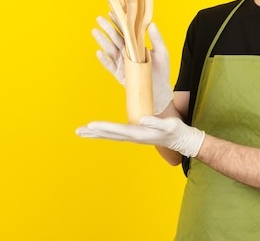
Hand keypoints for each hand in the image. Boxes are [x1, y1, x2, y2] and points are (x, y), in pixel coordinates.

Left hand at [76, 116, 204, 157]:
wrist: (181, 140)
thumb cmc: (176, 131)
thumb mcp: (169, 125)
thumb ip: (156, 123)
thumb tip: (142, 119)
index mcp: (140, 134)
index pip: (119, 130)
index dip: (105, 127)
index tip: (91, 125)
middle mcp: (134, 137)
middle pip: (110, 135)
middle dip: (94, 132)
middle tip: (78, 131)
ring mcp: (134, 137)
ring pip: (111, 136)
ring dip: (96, 134)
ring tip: (82, 132)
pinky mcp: (135, 135)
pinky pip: (116, 134)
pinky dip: (105, 132)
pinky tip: (99, 131)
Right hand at [92, 15, 173, 113]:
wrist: (159, 90)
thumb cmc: (161, 71)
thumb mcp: (162, 52)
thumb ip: (157, 39)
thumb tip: (152, 23)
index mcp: (136, 45)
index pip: (126, 31)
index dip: (119, 22)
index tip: (112, 11)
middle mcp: (127, 52)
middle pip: (115, 38)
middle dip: (107, 28)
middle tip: (99, 18)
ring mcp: (122, 63)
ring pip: (110, 49)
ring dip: (102, 40)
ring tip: (95, 31)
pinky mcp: (119, 74)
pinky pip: (110, 65)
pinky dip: (104, 59)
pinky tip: (99, 52)